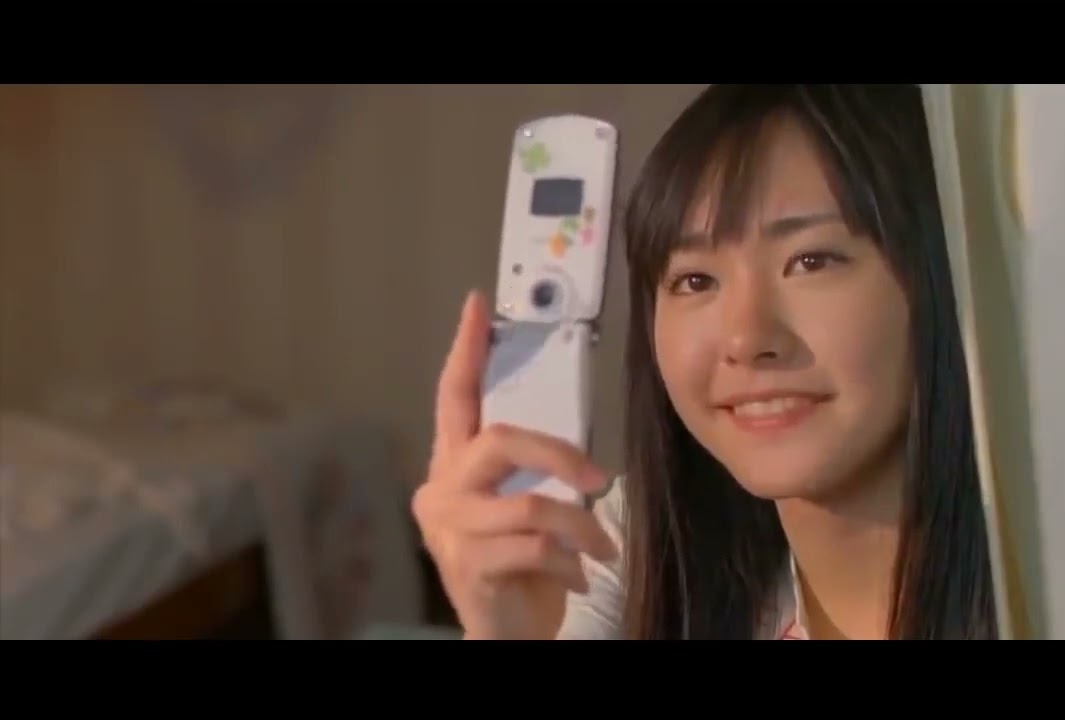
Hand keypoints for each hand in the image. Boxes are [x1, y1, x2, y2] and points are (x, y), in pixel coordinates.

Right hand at [412, 290, 616, 639]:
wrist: (505, 634)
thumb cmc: (521, 567)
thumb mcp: (525, 509)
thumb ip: (531, 472)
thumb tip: (577, 449)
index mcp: (454, 465)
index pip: (454, 396)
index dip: (467, 350)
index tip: (478, 304)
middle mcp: (442, 488)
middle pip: (501, 440)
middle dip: (561, 455)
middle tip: (601, 481)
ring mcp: (450, 527)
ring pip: (532, 503)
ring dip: (582, 528)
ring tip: (603, 549)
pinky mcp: (467, 564)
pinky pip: (538, 546)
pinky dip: (571, 560)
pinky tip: (577, 576)